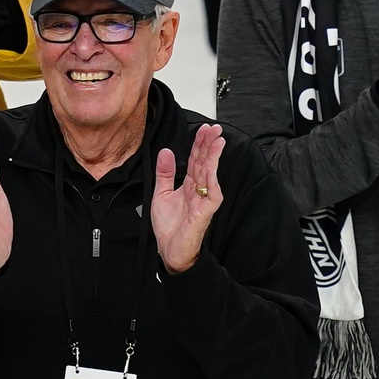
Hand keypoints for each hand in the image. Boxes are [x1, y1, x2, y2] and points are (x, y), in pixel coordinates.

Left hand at [151, 124, 224, 273]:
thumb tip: (166, 152)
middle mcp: (199, 190)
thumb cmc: (169, 226)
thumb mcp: (161, 194)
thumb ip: (165, 173)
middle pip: (205, 162)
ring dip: (213, 156)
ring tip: (217, 141)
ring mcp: (204, 200)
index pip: (196, 159)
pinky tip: (210, 166)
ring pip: (210, 174)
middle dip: (210, 144)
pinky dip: (211, 179)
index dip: (200, 143)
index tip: (204, 129)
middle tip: (215, 128)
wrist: (169, 250)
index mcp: (189, 185)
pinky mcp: (206, 211)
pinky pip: (212, 193)